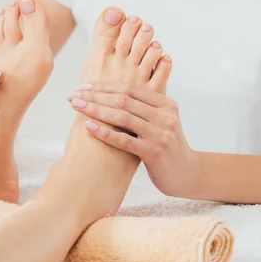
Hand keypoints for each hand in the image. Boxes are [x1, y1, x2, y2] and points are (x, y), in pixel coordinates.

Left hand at [68, 83, 199, 196]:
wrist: (187, 174)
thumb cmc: (167, 148)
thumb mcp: (162, 123)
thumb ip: (145, 109)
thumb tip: (111, 96)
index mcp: (166, 104)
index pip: (131, 89)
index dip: (105, 86)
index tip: (83, 87)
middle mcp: (165, 116)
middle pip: (124, 100)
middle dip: (95, 96)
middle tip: (73, 95)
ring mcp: (160, 134)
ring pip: (123, 117)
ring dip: (96, 110)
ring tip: (76, 106)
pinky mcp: (154, 153)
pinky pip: (124, 140)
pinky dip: (105, 133)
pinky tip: (88, 127)